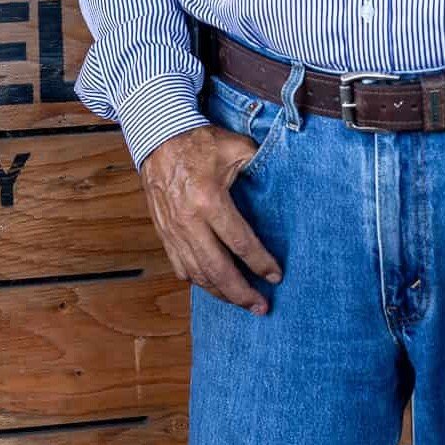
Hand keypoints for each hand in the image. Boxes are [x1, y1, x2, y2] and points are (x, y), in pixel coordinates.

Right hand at [139, 124, 282, 315]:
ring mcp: (173, 229)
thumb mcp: (235, 147)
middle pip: (218, 270)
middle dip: (242, 294)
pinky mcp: (163, 231)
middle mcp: (189, 220)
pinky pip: (179, 266)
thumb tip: (285, 180)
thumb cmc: (199, 142)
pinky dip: (196, 281)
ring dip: (220, 293)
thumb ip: (260, 166)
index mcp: (209, 200)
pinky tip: (211, 286)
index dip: (261, 263)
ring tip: (240, 303)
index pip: (241, 243)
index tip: (276, 276)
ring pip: (197, 274)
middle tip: (262, 307)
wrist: (159, 136)